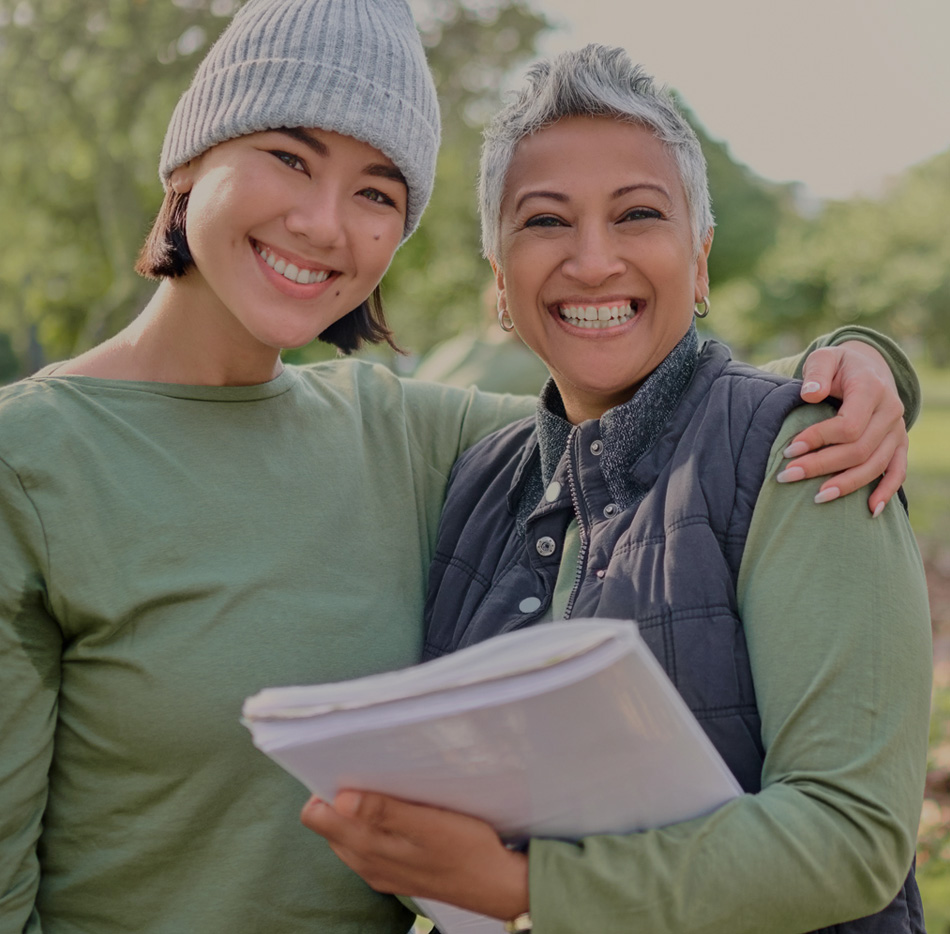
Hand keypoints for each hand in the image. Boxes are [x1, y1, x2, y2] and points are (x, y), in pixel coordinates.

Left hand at [301, 791, 528, 920]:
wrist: (496, 885)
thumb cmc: (467, 850)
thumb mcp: (428, 825)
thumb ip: (382, 812)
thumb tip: (340, 799)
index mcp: (368, 849)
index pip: (316, 817)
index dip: (325, 788)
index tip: (348, 768)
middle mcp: (365, 863)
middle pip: (328, 824)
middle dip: (342, 796)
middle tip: (373, 774)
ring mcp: (378, 871)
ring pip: (346, 834)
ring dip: (358, 810)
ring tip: (389, 790)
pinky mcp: (393, 873)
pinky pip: (366, 845)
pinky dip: (374, 825)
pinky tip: (401, 814)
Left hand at [778, 341, 906, 515]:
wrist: (867, 369)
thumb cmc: (837, 367)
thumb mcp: (824, 359)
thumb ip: (816, 372)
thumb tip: (810, 394)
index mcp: (871, 389)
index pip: (848, 424)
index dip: (818, 439)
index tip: (789, 450)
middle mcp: (890, 411)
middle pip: (858, 449)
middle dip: (821, 466)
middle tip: (787, 476)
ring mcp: (897, 430)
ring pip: (875, 465)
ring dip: (845, 485)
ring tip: (815, 497)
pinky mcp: (899, 445)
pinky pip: (898, 472)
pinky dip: (886, 492)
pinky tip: (870, 512)